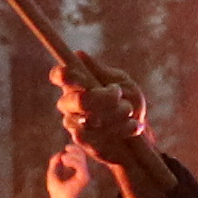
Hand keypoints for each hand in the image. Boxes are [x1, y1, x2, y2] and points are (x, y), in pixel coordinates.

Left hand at [42, 146, 91, 197]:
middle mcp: (83, 172)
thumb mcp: (53, 174)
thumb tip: (59, 153)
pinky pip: (81, 165)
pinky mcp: (84, 178)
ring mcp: (85, 175)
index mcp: (77, 171)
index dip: (75, 149)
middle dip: (75, 150)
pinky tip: (65, 161)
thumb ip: (54, 163)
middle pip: (83, 155)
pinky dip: (72, 161)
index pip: (81, 156)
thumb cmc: (56, 191)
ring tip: (63, 159)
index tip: (66, 148)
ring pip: (82, 158)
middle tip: (66, 150)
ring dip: (72, 155)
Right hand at [54, 62, 182, 197]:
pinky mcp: (85, 143)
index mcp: (77, 85)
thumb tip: (78, 54)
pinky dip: (122, 128)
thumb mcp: (121, 82)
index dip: (64, 74)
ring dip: (118, 113)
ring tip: (130, 111)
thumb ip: (101, 72)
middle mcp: (70, 105)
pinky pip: (100, 135)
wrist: (138, 129)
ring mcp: (75, 125)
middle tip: (118, 95)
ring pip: (91, 118)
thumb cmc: (128, 101)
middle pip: (75, 100)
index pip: (59, 75)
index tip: (83, 78)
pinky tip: (133, 126)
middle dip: (104, 98)